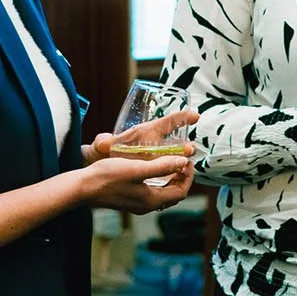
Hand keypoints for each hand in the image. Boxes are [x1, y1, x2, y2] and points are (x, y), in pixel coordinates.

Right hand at [75, 151, 195, 212]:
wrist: (81, 188)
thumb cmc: (107, 177)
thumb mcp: (137, 168)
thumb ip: (161, 166)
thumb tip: (183, 162)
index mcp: (152, 200)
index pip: (181, 191)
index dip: (188, 176)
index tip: (188, 160)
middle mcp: (146, 206)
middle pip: (173, 195)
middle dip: (181, 178)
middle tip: (183, 162)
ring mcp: (136, 205)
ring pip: (162, 195)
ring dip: (170, 180)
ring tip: (171, 164)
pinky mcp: (127, 201)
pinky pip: (151, 194)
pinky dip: (158, 183)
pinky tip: (151, 171)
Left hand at [85, 108, 200, 165]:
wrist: (102, 164)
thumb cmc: (106, 150)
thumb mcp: (104, 145)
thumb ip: (103, 142)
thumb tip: (102, 142)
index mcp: (146, 132)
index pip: (167, 122)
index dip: (182, 117)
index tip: (195, 116)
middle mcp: (155, 142)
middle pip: (176, 142)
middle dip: (185, 146)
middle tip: (190, 150)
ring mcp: (157, 156)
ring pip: (175, 157)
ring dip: (182, 160)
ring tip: (186, 167)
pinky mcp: (156, 167)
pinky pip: (170, 168)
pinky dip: (176, 172)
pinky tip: (177, 180)